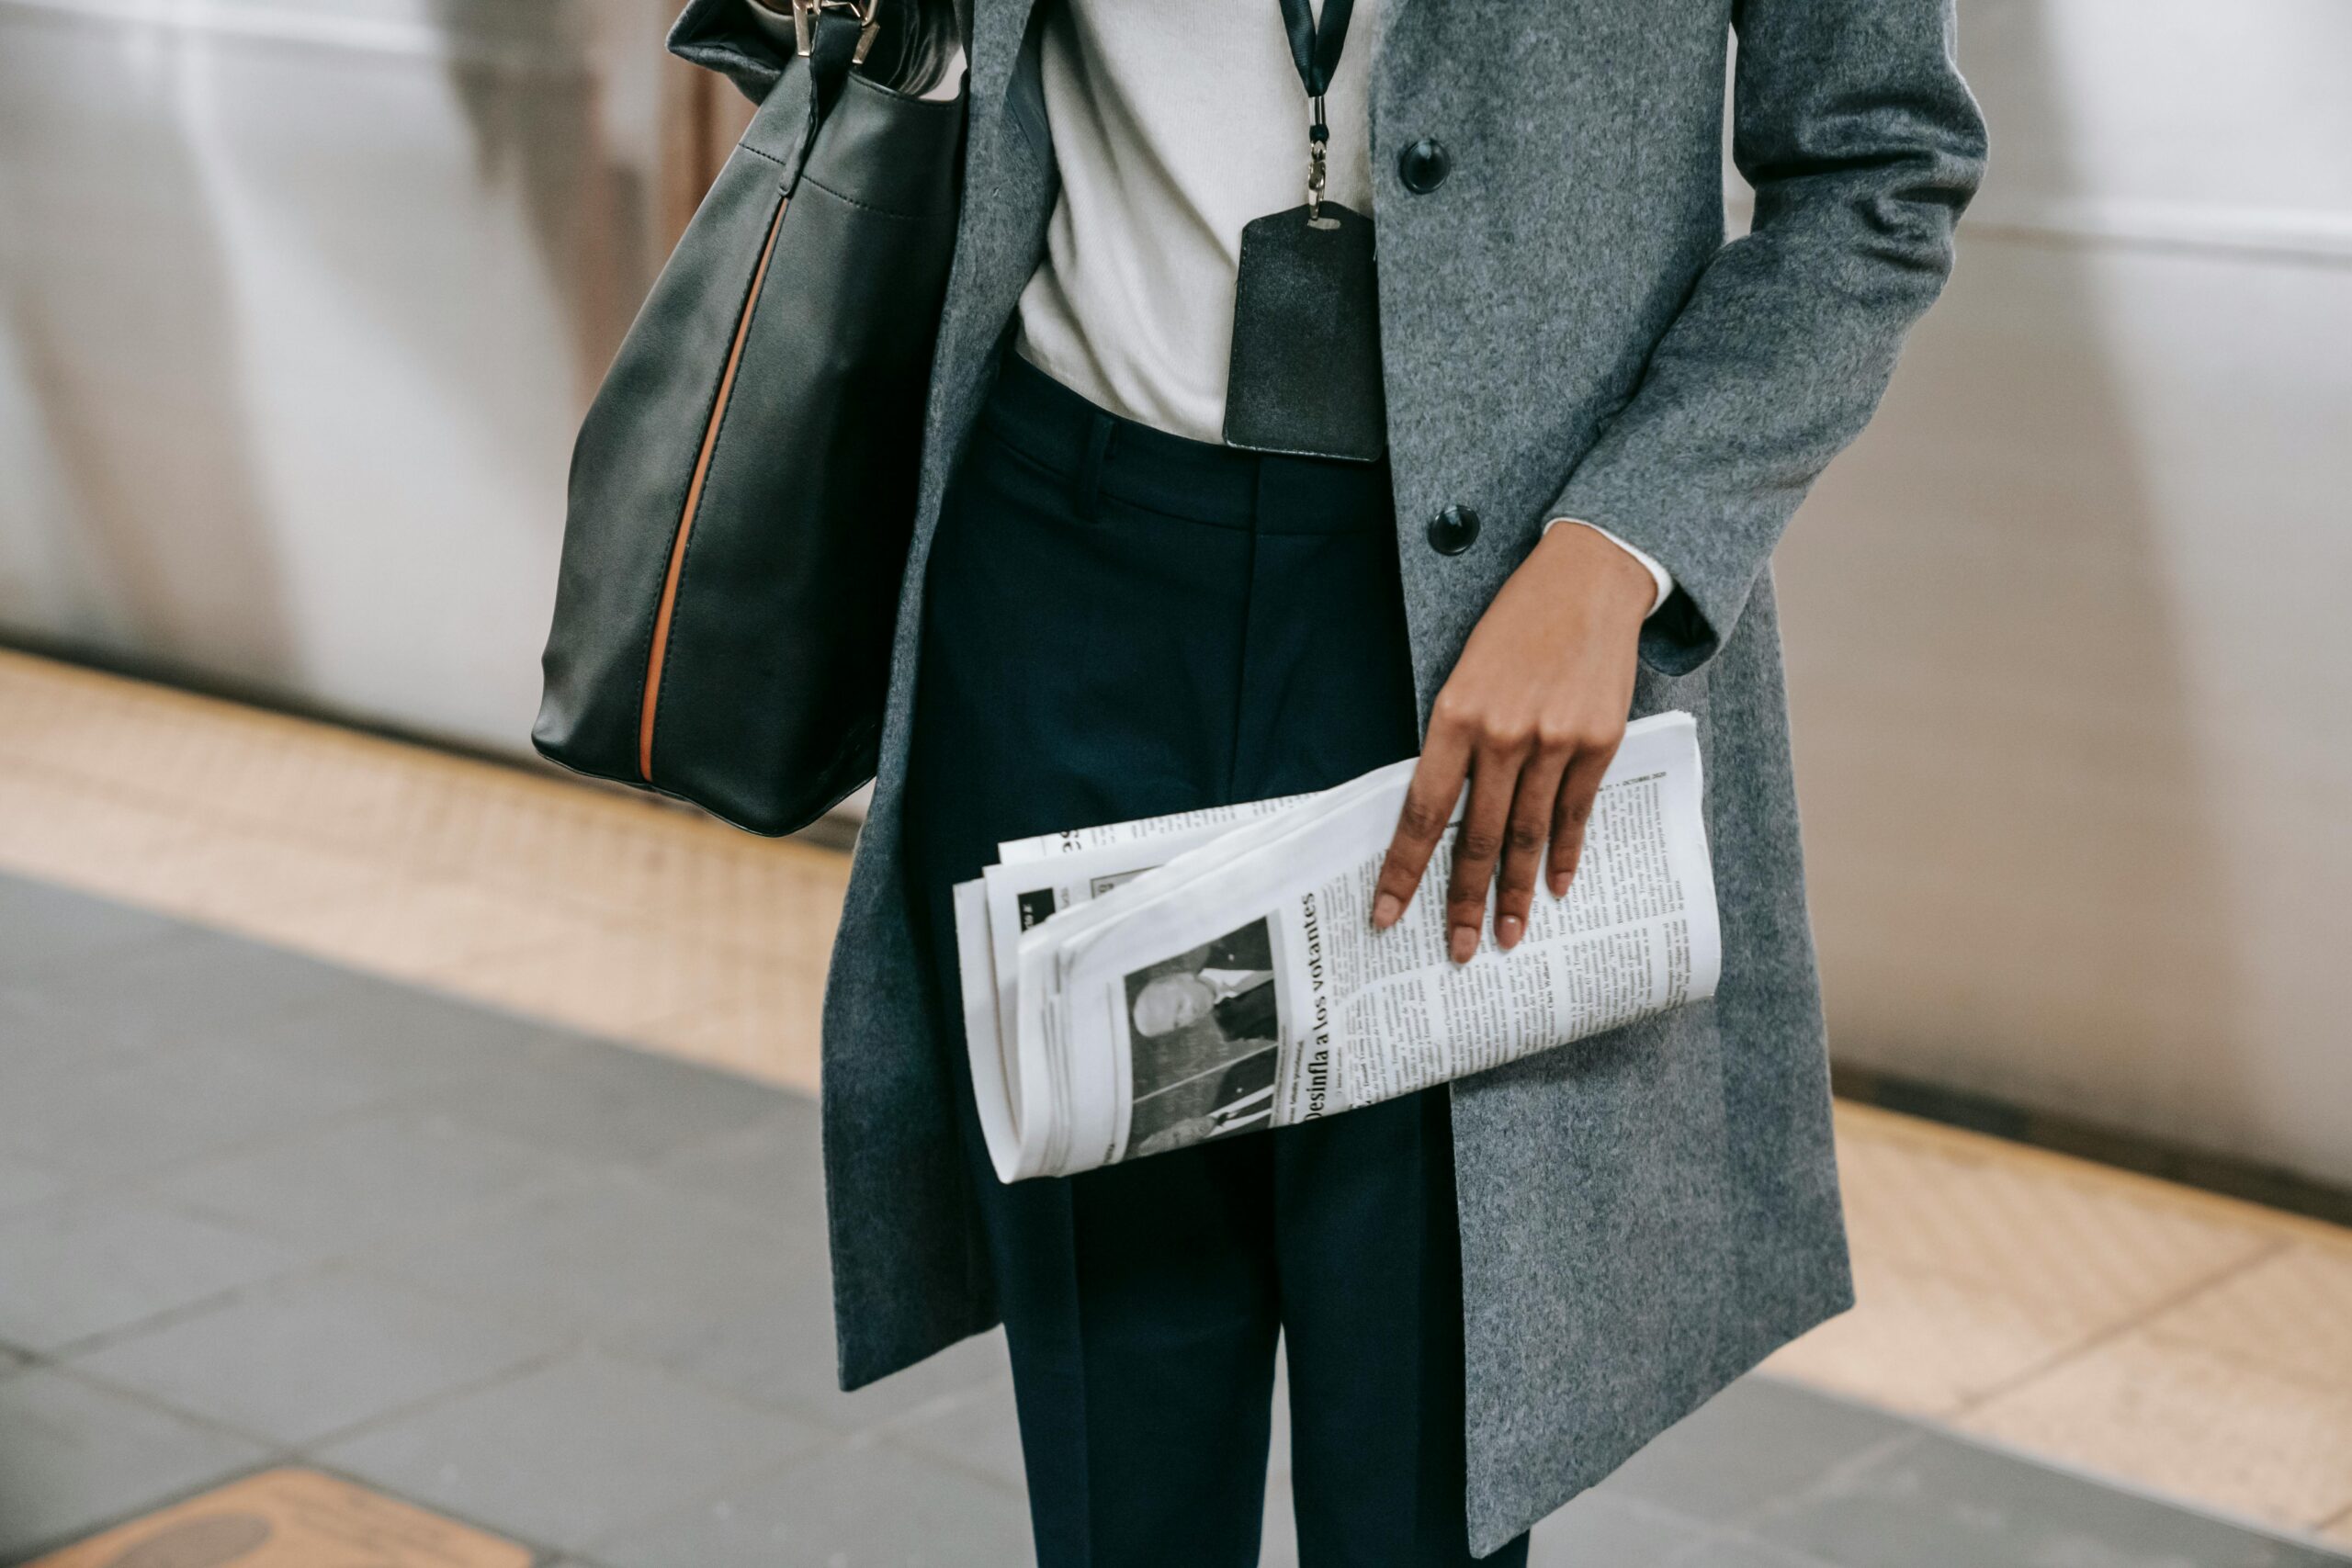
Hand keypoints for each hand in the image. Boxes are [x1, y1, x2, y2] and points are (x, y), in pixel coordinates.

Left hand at [1372, 523, 1653, 961]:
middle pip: (1476, 837)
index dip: (1402, 870)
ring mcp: (1554, 741)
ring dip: (1514, 894)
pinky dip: (1564, 855)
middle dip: (1463, 902)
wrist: (1587, 581)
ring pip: (1527, 836)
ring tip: (1505, 938)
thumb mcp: (1465, 674)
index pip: (1421, 812)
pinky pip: (1575, 814)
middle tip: (1457, 951)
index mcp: (1455, 716)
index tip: (1386, 915)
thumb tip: (1443, 812)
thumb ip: (1456, 741)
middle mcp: (1503, 735)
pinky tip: (1555, 889)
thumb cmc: (1515, 626)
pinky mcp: (1597, 742)